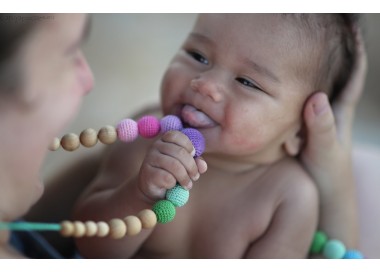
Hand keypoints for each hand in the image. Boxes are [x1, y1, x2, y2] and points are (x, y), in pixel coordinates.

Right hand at [138, 130, 206, 200]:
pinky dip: (174, 183)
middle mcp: (155, 146)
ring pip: (174, 165)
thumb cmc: (172, 174)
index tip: (193, 156)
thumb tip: (202, 165)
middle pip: (179, 152)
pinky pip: (167, 177)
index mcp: (164, 140)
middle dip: (191, 167)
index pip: (177, 136)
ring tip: (188, 185)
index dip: (188, 146)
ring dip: (185, 177)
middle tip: (195, 177)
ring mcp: (150, 159)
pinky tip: (173, 186)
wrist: (154, 190)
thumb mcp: (186, 166)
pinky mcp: (147, 173)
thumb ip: (195, 163)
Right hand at [300, 28, 366, 247]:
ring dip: (312, 70)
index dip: (354, 50)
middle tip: (318, 32)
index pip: (353, 74)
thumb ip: (321, 126)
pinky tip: (284, 88)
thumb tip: (317, 97)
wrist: (325, 198)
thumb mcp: (325, 151)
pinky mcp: (305, 129)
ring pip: (316, 88)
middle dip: (331, 52)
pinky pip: (300, 104)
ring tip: (301, 50)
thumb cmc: (328, 176)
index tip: (349, 26)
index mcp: (340, 112)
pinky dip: (295, 92)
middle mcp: (331, 112)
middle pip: (335, 75)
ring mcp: (318, 120)